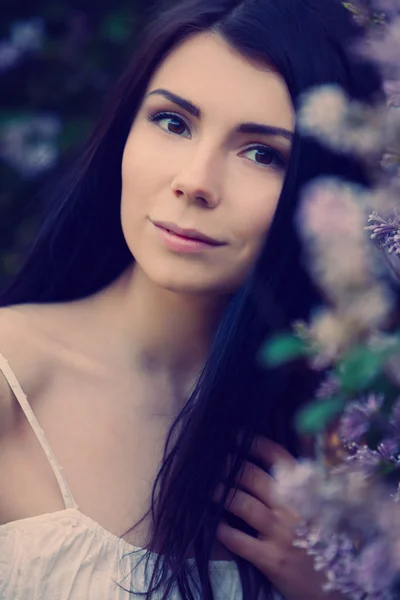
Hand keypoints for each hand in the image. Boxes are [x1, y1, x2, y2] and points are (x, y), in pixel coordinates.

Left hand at [215, 437, 343, 599]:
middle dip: (228, 463)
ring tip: (204, 486)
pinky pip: (238, 540)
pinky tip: (211, 522)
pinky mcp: (271, 559)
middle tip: (209, 457)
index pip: (277, 457)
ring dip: (219, 492)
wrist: (340, 588)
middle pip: (252, 475)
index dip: (253, 443)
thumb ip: (300, 487)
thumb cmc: (326, 543)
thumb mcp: (321, 508)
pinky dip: (221, 529)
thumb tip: (273, 465)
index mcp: (307, 491)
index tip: (235, 434)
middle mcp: (293, 508)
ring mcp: (282, 533)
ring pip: (241, 503)